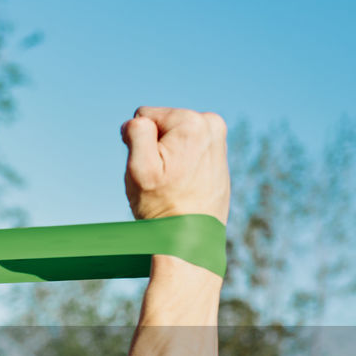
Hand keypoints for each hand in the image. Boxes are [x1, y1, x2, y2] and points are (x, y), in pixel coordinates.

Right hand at [121, 107, 229, 224]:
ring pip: (173, 139)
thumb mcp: (139, 167)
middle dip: (156, 148)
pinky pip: (187, 151)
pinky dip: (181, 165)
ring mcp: (219, 140)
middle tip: (164, 178)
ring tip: (175, 182)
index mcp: (193, 121)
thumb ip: (136, 132)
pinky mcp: (219, 156)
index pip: (144, 116)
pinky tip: (185, 186)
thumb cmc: (162, 204)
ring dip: (168, 157)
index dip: (140, 143)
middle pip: (162, 125)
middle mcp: (212, 124)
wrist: (190, 238)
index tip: (154, 168)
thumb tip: (138, 120)